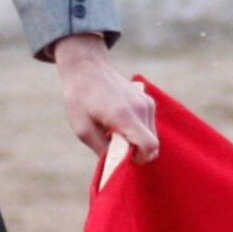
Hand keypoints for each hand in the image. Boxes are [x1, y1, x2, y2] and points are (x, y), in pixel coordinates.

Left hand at [51, 34, 159, 160]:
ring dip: (136, 140)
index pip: (149, 146)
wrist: (86, 68)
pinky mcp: (147, 100)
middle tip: (113, 144)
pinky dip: (138, 130)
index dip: (140, 159)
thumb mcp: (82, 129)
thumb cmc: (79, 98)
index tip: (124, 158)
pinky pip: (149, 125)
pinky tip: (118, 122)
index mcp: (124, 115)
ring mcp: (147, 103)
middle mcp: (140, 108)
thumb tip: (117, 164)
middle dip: (136, 151)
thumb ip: (101, 149)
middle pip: (152, 144)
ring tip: (113, 131)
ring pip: (152, 135)